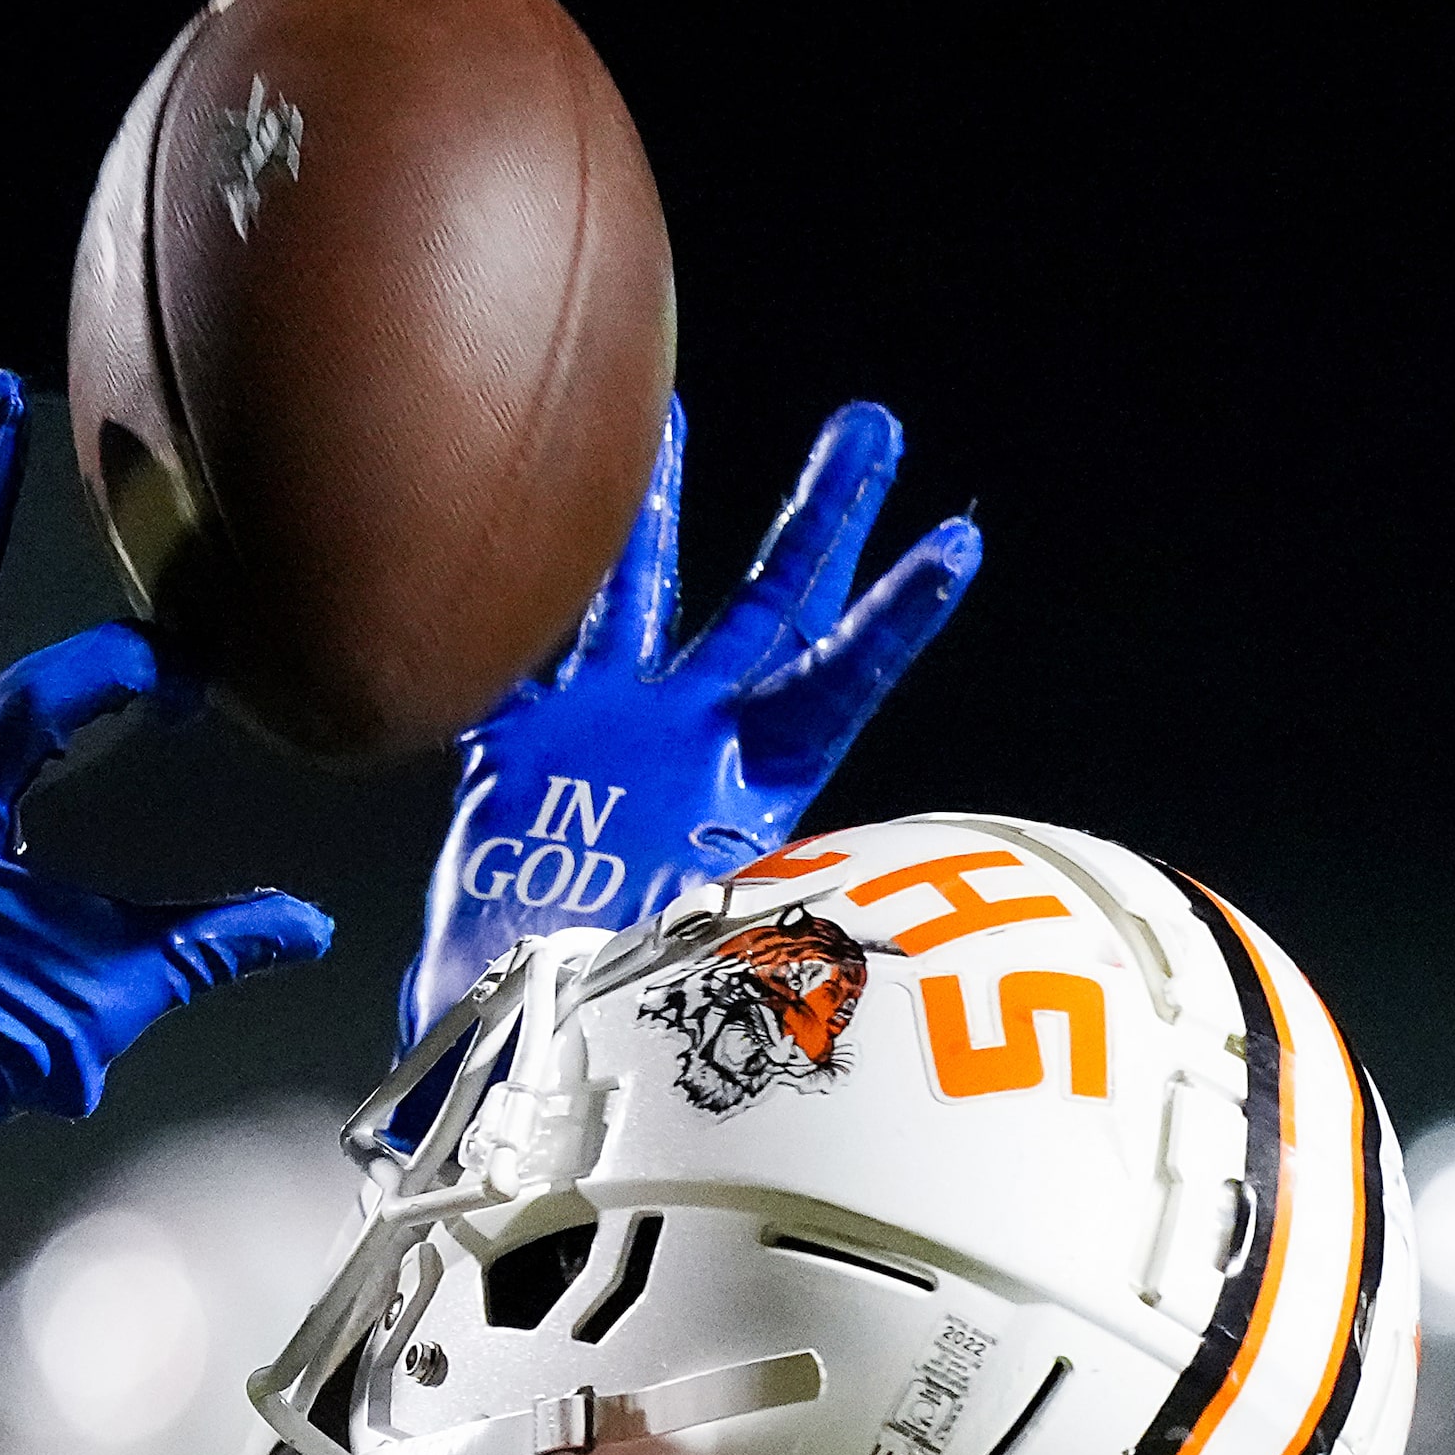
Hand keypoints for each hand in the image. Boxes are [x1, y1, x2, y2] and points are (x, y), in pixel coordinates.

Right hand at [397, 395, 980, 1046]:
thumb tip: (813, 947)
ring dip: (652, 509)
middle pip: (768, 606)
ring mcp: (605, 734)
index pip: (836, 682)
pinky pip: (522, 647)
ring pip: (638, 596)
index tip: (959, 545)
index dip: (894, 617)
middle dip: (820, 514)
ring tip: (667, 412)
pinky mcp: (516, 748)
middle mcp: (688, 742)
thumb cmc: (593, 1020)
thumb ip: (725, 951)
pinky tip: (510, 517)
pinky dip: (518, 591)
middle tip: (872, 421)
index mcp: (742, 788)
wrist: (496, 1043)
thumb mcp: (689, 977)